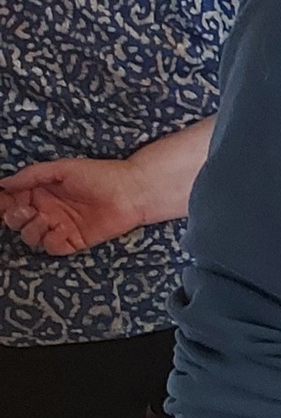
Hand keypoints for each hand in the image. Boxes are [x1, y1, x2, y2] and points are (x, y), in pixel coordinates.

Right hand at [0, 157, 157, 254]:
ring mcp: (60, 226)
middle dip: (13, 217)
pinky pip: (52, 247)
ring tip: (43, 218)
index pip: (13, 201)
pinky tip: (61, 229)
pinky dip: (50, 240)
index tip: (2, 200)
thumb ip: (32, 175)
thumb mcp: (62, 169)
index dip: (4, 203)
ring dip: (30, 229)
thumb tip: (3, 183)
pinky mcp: (74, 241)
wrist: (131, 191)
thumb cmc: (100, 175)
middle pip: (16, 221)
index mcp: (42, 192)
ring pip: (30, 236)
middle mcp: (48, 210)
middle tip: (26, 210)